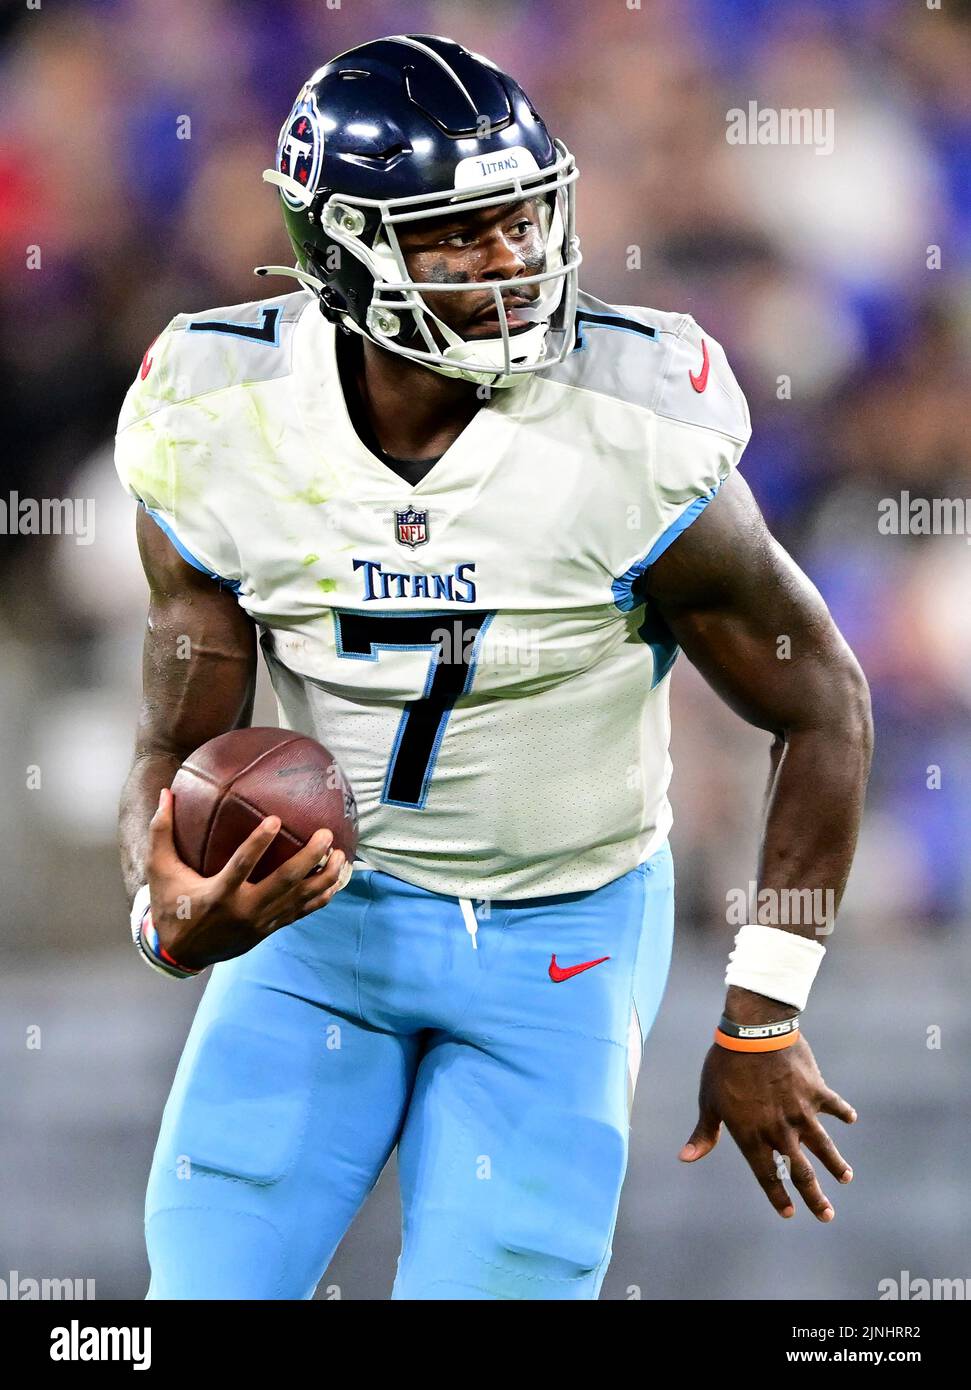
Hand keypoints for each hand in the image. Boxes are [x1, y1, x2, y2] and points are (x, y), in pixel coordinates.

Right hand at [144, 787, 347, 969]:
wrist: (182, 952)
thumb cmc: (171, 904)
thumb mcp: (160, 870)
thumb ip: (162, 831)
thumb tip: (166, 792)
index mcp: (218, 894)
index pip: (241, 866)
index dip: (258, 844)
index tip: (275, 819)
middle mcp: (244, 910)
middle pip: (284, 882)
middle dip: (309, 858)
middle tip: (326, 834)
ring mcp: (261, 922)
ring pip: (301, 899)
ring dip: (325, 877)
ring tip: (342, 854)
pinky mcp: (271, 929)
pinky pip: (303, 912)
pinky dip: (323, 895)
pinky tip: (338, 878)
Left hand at [678, 1035, 856, 1220]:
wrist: (754, 1033)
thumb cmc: (725, 1066)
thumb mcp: (709, 1101)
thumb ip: (704, 1133)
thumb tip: (685, 1158)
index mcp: (752, 1136)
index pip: (767, 1175)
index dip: (778, 1196)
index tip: (789, 1213)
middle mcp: (780, 1130)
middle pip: (802, 1172)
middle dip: (815, 1197)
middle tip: (827, 1216)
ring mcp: (801, 1112)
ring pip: (824, 1146)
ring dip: (835, 1164)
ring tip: (845, 1178)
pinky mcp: (816, 1091)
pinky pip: (834, 1105)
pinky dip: (843, 1112)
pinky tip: (851, 1119)